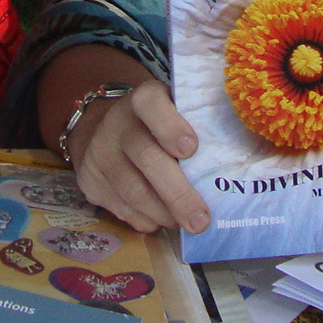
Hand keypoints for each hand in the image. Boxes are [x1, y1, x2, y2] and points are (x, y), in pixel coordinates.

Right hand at [66, 81, 210, 235]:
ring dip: (164, 214)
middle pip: (146, 158)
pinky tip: (161, 221)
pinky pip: (120, 209)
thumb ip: (197, 129)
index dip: (170, 127)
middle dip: (177, 193)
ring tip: (185, 223)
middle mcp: (116, 123)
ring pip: (133, 191)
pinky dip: (146, 220)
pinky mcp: (88, 180)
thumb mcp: (173, 113)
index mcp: (143, 100)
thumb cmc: (155, 126)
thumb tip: (234, 172)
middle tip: (201, 219)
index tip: (192, 149)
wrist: (102, 129)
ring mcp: (98, 152)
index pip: (152, 104)